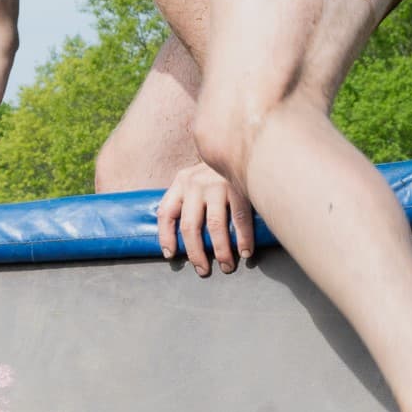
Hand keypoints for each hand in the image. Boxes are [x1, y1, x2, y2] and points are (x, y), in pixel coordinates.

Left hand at [157, 161, 253, 275]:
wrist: (238, 141)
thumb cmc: (215, 170)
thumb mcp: (194, 178)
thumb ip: (186, 199)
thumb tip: (179, 235)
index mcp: (180, 182)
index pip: (165, 213)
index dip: (165, 237)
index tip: (171, 255)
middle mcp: (196, 183)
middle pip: (190, 226)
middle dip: (196, 253)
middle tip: (203, 270)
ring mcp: (218, 184)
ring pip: (215, 226)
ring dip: (221, 251)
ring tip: (226, 266)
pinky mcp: (239, 186)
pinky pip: (240, 219)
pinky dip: (243, 239)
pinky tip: (245, 252)